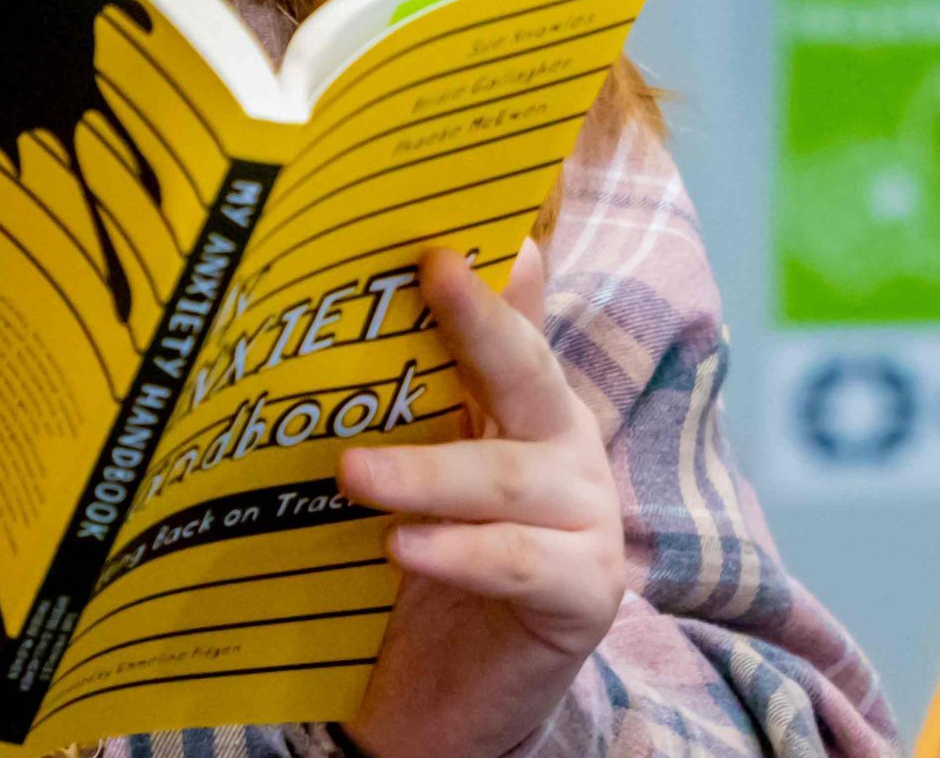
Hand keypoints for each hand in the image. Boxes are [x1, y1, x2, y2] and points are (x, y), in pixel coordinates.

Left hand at [337, 242, 626, 757]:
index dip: (485, 281)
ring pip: (508, 478)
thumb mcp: (412, 468)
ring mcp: (585, 521)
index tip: (440, 239)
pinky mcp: (584, 595)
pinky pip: (518, 564)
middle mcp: (564, 450)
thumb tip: (390, 292)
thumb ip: (415, 388)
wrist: (442, 699)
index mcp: (525, 408)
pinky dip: (460, 551)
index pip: (509, 326)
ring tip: (353, 473)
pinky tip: (401, 546)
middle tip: (429, 276)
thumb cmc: (422, 567)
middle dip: (480, 325)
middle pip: (528, 376)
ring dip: (427, 471)